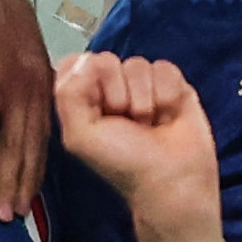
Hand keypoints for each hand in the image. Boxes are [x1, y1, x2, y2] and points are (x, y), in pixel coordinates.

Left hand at [53, 53, 218, 241]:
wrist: (172, 180)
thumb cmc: (124, 164)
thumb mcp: (80, 136)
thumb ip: (69, 94)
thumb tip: (86, 61)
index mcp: (85, 100)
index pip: (75, 63)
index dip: (86, 80)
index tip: (97, 108)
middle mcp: (113, 89)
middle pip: (107, 60)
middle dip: (118, 94)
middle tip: (126, 123)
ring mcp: (143, 86)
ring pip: (138, 64)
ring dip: (144, 100)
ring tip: (149, 125)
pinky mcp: (173, 85)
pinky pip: (165, 68)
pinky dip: (167, 94)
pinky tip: (169, 116)